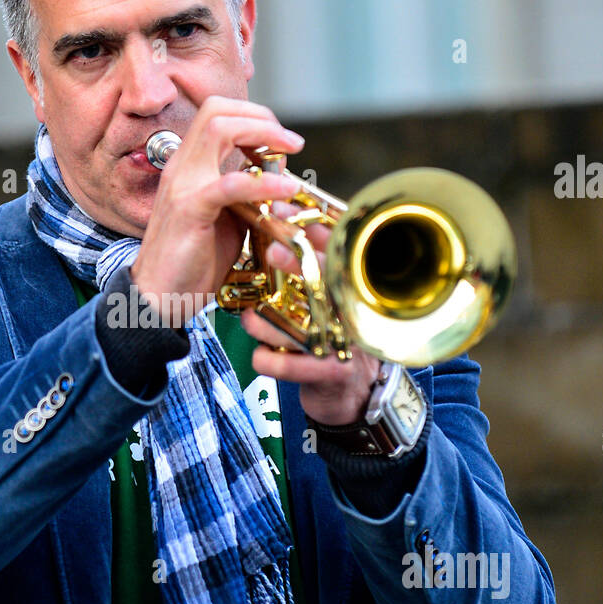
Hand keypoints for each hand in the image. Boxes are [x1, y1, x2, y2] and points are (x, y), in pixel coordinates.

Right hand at [130, 95, 304, 324]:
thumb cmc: (192, 262)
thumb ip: (247, 193)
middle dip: (260, 116)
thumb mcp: (227, 218)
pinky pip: (230, 183)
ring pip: (218, 129)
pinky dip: (264, 181)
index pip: (216, 113)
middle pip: (217, 110)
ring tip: (290, 149)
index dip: (253, 116)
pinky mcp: (190, 209)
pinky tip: (286, 189)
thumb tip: (277, 173)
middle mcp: (181, 167)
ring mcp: (182, 184)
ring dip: (262, 133)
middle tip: (290, 140)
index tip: (281, 139)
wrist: (159, 298)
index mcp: (188, 166)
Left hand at [240, 218, 381, 426]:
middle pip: (328, 280)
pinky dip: (267, 360)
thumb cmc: (330, 336)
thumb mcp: (325, 297)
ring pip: (300, 325)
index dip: (310, 227)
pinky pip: (291, 365)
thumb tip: (279, 220)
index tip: (281, 211)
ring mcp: (346, 343)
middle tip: (271, 252)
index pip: (336, 249)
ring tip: (250, 320)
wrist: (349, 392)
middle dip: (297, 263)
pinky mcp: (332, 373)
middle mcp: (352, 311)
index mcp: (351, 288)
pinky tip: (260, 356)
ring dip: (266, 324)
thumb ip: (309, 264)